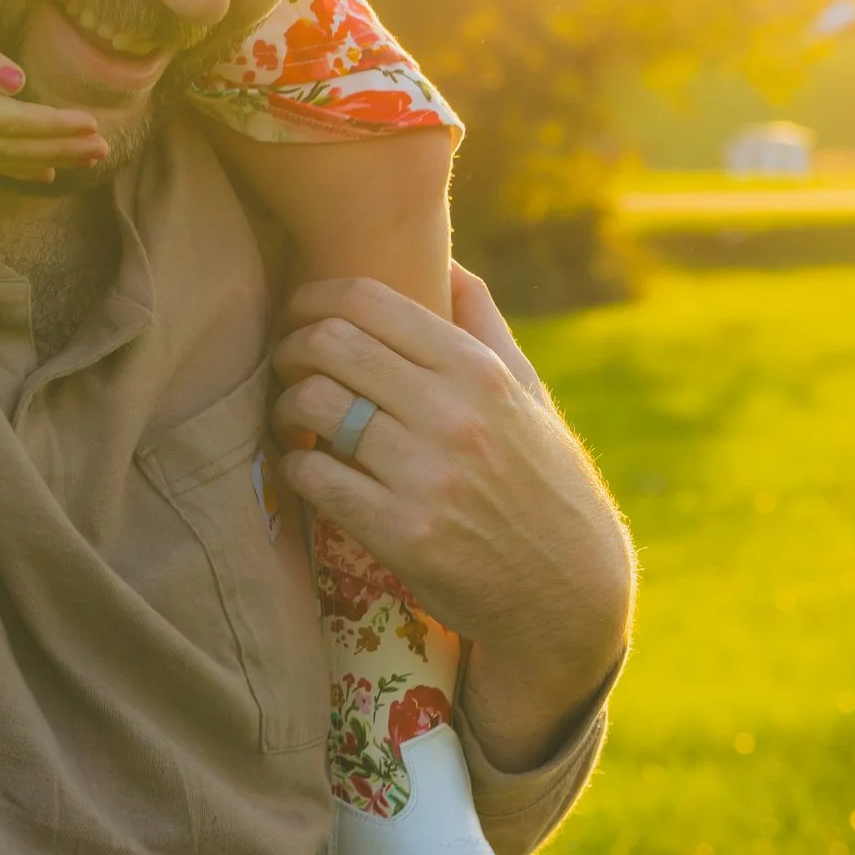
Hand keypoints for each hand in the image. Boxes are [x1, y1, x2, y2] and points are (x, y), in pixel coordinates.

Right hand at [0, 0, 109, 180]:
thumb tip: (18, 83)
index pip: (15, 123)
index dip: (56, 125)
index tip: (94, 124)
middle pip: (14, 148)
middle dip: (60, 148)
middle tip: (104, 149)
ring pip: (2, 158)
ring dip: (46, 158)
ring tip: (86, 160)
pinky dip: (17, 165)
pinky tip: (42, 170)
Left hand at [271, 265, 633, 769]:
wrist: (568, 593)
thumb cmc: (544, 482)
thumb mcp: (530, 396)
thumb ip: (485, 325)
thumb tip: (447, 262)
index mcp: (479, 371)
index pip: (368, 300)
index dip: (314, 296)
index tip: (300, 312)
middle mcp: (453, 414)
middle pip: (330, 344)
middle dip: (291, 346)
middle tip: (286, 361)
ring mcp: (426, 475)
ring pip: (314, 405)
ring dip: (286, 404)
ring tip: (291, 412)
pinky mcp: (401, 534)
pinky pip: (314, 476)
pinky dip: (294, 464)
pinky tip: (305, 465)